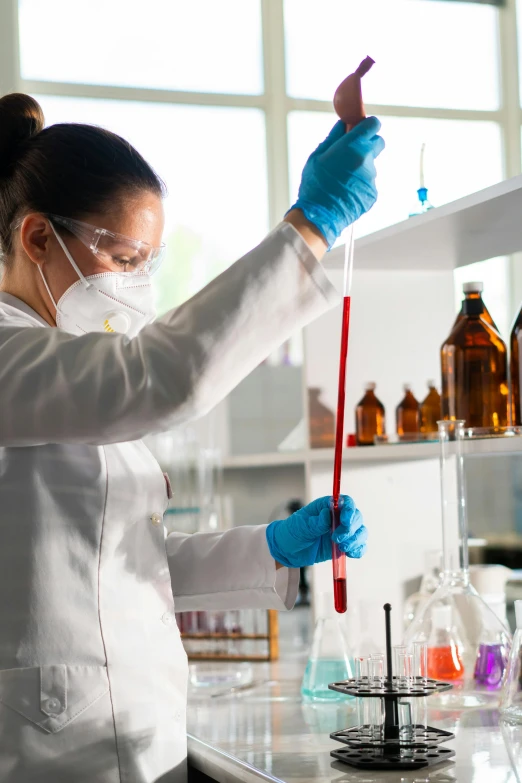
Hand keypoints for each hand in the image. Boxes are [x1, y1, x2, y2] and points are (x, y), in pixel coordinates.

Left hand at [266, 495, 366, 568]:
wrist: (288, 551)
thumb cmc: (292, 532)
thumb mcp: (301, 526)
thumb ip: (315, 522)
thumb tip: (328, 513)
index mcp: (327, 507)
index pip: (346, 502)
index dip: (349, 510)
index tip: (345, 521)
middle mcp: (338, 517)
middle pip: (356, 517)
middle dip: (351, 528)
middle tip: (337, 538)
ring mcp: (342, 532)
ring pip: (360, 532)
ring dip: (355, 540)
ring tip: (342, 547)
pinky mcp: (343, 545)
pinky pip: (358, 546)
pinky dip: (358, 549)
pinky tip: (350, 553)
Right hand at [289, 117, 384, 248]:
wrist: (319, 216)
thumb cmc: (315, 185)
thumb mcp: (317, 156)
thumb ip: (333, 137)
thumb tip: (342, 124)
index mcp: (352, 146)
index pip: (373, 124)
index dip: (367, 125)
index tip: (360, 129)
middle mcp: (366, 159)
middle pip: (378, 143)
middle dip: (368, 144)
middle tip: (352, 152)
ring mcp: (371, 177)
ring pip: (370, 165)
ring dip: (360, 168)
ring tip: (342, 180)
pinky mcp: (372, 193)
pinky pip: (368, 183)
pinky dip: (359, 184)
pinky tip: (345, 192)